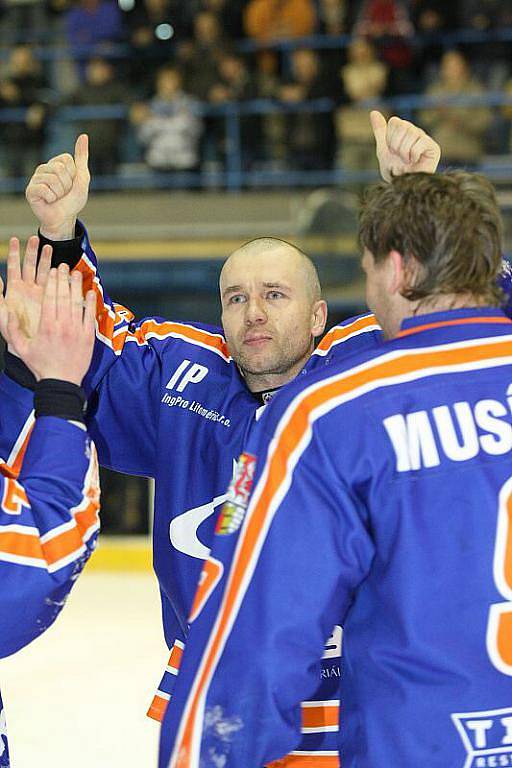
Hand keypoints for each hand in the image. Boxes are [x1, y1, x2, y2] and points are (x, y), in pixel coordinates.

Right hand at [0, 264, 95, 385]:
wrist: (61, 381)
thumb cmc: (40, 365)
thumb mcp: (20, 348)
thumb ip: (12, 329)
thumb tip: (7, 310)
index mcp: (46, 326)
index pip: (49, 298)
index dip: (52, 282)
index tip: (52, 270)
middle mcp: (62, 325)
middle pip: (63, 296)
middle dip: (63, 279)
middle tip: (64, 266)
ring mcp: (76, 330)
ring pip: (77, 303)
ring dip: (77, 286)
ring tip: (76, 273)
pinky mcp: (88, 337)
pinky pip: (90, 316)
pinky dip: (90, 303)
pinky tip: (90, 292)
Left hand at [3, 236, 51, 353]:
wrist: (36, 349)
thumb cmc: (18, 336)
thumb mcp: (4, 320)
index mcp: (15, 292)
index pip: (14, 268)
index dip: (14, 253)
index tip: (15, 240)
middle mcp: (29, 290)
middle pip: (30, 266)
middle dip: (32, 251)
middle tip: (36, 238)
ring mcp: (43, 294)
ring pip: (45, 272)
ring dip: (47, 260)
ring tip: (50, 247)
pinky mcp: (56, 301)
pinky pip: (58, 285)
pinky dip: (61, 276)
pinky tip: (65, 267)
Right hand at [25, 134, 90, 240]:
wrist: (64, 218)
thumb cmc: (73, 200)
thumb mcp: (82, 177)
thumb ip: (82, 157)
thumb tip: (84, 136)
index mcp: (56, 163)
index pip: (67, 160)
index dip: (73, 175)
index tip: (71, 184)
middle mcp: (44, 168)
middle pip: (60, 168)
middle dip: (67, 185)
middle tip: (63, 193)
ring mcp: (36, 178)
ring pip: (53, 179)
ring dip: (60, 193)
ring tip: (56, 198)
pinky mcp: (30, 190)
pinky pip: (44, 189)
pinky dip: (51, 198)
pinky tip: (48, 201)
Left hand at [370, 110, 440, 181]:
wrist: (403, 187)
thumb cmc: (394, 171)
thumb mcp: (383, 150)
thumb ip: (380, 131)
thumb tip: (373, 112)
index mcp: (404, 131)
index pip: (395, 122)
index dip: (389, 138)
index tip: (391, 151)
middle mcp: (415, 132)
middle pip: (402, 125)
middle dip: (396, 144)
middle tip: (399, 157)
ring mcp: (425, 139)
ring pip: (411, 133)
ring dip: (403, 152)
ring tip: (406, 161)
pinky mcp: (433, 148)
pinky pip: (420, 143)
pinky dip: (413, 155)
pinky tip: (415, 162)